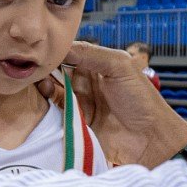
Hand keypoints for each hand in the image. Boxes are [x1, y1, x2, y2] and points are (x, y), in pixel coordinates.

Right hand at [38, 42, 186, 167]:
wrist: (149, 139)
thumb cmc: (141, 100)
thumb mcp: (119, 66)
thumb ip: (91, 53)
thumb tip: (61, 46)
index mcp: (99, 65)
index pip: (71, 52)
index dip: (57, 50)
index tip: (43, 49)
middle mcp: (88, 81)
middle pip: (59, 70)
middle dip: (47, 67)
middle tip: (36, 65)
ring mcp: (81, 102)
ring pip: (55, 88)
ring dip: (46, 83)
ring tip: (40, 80)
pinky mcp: (76, 122)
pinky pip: (57, 110)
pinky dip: (49, 102)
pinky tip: (44, 94)